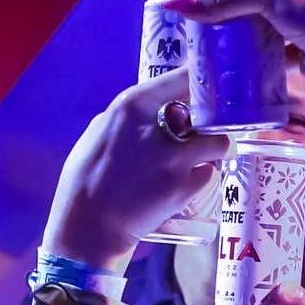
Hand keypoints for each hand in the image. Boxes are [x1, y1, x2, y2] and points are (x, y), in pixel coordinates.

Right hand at [42, 70, 230, 271]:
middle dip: (211, 120)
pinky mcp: (185, 187)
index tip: (210, 89)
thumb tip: (151, 110)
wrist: (88, 226)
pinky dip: (203, 178)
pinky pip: (209, 174)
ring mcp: (174, 158)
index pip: (184, 78)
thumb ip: (128, 119)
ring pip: (219, 142)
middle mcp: (157, 126)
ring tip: (207, 158)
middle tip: (208, 130)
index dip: (202, 83)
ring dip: (216, 149)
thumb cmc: (85, 179)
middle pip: (207, 111)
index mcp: (132, 105)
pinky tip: (189, 183)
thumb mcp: (98, 132)